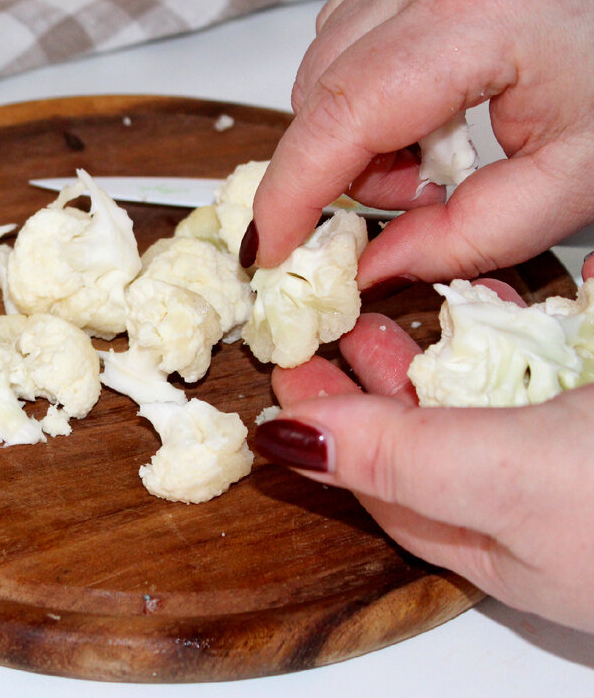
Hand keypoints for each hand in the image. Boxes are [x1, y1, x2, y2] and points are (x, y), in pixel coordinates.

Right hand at [250, 0, 593, 288]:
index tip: (266, 248)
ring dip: (354, 125)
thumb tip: (373, 267)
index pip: (337, 119)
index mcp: (473, 19)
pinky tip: (428, 106)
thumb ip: (466, 238)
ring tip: (434, 151)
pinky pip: (352, 25)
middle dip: (340, 166)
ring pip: (324, 58)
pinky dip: (368, 82)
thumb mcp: (577, 182)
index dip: (289, 196)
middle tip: (416, 199)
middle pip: (319, 90)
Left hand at [254, 267, 593, 632]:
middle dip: (373, 383)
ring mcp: (579, 461)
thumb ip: (403, 458)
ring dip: (439, 353)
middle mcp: (539, 512)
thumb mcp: (510, 482)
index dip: (328, 429)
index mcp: (500, 549)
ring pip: (488, 402)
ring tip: (397, 309)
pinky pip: (548, 368)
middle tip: (329, 322)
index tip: (283, 369)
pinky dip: (514, 333)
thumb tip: (287, 442)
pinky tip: (501, 299)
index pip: (381, 487)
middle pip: (428, 442)